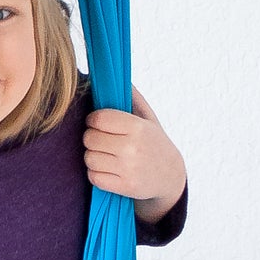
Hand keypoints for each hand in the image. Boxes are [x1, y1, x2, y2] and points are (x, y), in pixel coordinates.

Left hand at [83, 85, 186, 221]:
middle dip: (92, 138)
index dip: (93, 119)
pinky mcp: (124, 187)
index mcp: (137, 127)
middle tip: (102, 139)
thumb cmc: (154, 142)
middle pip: (90, 138)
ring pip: (89, 158)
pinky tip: (107, 168)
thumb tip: (114, 73)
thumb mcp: (148, 118)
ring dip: (93, 156)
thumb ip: (132, 96)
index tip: (98, 122)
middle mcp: (132, 148)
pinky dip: (96, 173)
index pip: (98, 118)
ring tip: (105, 154)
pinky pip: (94, 177)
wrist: (170, 176)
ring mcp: (128, 169)